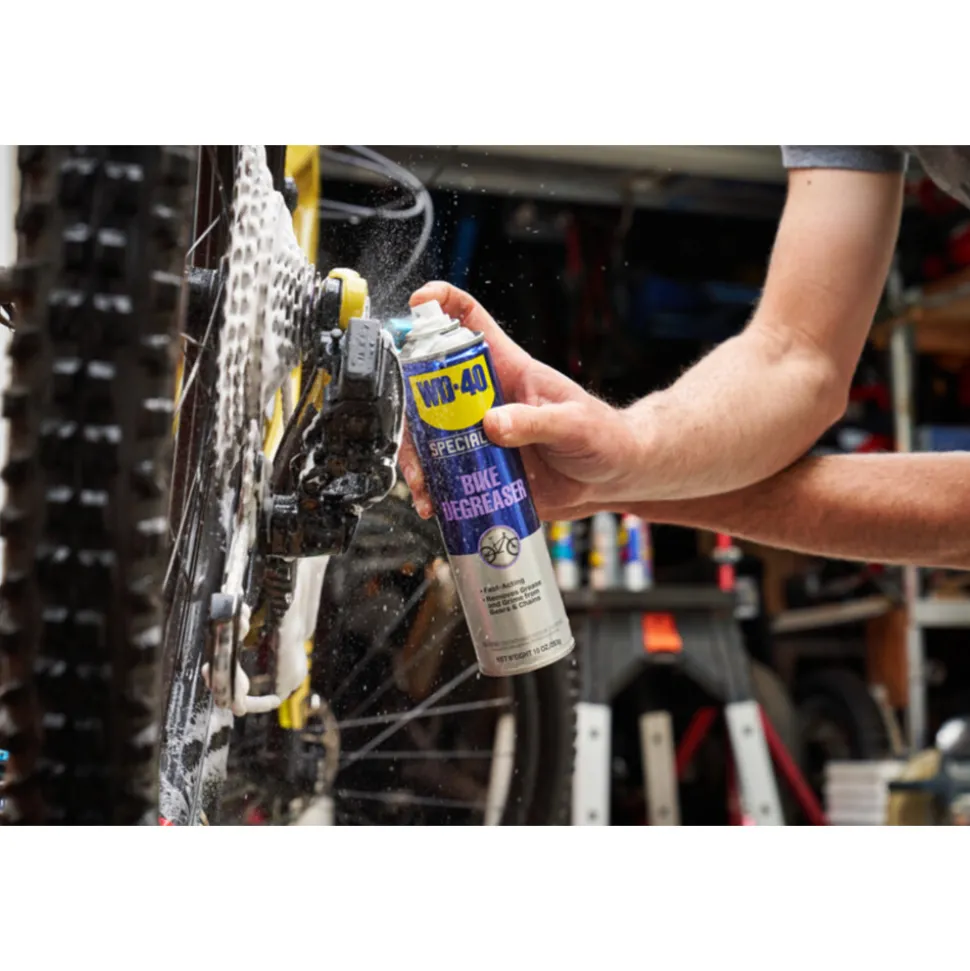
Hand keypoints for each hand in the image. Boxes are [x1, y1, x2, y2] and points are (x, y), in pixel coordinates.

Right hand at [398, 282, 641, 521]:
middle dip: (411, 413)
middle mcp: (485, 398)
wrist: (613, 479)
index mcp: (507, 370)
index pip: (470, 321)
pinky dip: (434, 491)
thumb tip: (491, 424)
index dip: (442, 303)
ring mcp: (480, 435)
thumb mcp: (573, 424)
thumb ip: (534, 423)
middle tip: (414, 445)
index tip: (418, 303)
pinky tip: (434, 506)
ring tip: (424, 487)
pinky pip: (447, 475)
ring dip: (418, 461)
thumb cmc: (602, 436)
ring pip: (430, 437)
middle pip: (430, 388)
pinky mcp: (482, 469)